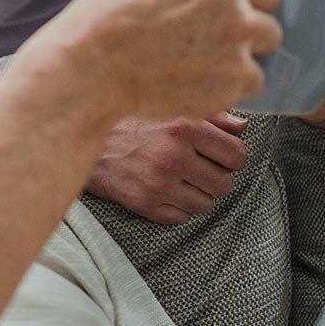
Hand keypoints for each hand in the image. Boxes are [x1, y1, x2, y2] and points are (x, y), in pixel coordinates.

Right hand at [12, 0, 282, 130]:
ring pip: (256, 67)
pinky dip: (219, 94)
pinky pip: (238, 94)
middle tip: (213, 46)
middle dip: (246, 39)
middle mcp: (238, 14)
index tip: (233, 14)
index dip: (249, 4)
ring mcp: (235, 55)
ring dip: (235, 70)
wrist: (91, 64)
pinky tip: (188, 86)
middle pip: (270, 31)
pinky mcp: (225, 92)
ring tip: (199, 72)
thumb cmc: (109, 11)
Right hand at [87, 111, 249, 224]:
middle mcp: (173, 156)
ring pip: (205, 205)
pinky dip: (177, 208)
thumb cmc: (128, 118)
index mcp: (184, 127)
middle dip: (215, 177)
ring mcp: (158, 183)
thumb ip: (211, 116)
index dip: (231, 158)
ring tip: (180, 179)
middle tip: (198, 169)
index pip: (236, 156)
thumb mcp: (169, 107)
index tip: (220, 156)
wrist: (83, 136)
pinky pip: (181, 218)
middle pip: (224, 184)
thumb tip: (241, 127)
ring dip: (196, 194)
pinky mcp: (144, 203)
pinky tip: (164, 191)